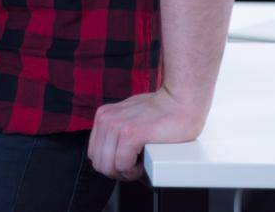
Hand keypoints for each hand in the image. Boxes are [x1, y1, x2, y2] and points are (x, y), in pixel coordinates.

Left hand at [87, 86, 208, 180]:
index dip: (110, 165)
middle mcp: (105, 120)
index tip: (127, 165)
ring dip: (125, 173)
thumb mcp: (130, 116)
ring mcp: (117, 126)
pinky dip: (133, 172)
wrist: (180, 101)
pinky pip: (122, 165)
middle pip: (98, 163)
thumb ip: (119, 129)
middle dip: (117, 172)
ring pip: (108, 167)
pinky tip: (144, 166)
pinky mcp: (131, 134)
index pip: (94, 153)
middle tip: (134, 169)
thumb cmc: (162, 111)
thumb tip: (115, 152)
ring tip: (141, 167)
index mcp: (103, 116)